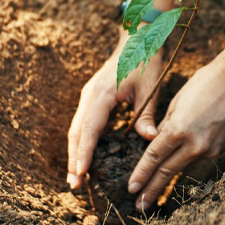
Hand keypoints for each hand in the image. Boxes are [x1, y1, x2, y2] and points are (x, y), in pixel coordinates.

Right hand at [66, 35, 162, 189]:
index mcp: (102, 94)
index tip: (80, 172)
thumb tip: (150, 139)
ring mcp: (88, 97)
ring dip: (76, 152)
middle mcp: (90, 96)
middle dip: (74, 159)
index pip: (89, 129)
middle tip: (74, 185)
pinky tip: (86, 158)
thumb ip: (147, 115)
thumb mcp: (150, 88)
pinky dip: (83, 142)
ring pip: (77, 129)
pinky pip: (84, 123)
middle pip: (76, 132)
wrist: (137, 39)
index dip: (84, 152)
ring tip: (76, 177)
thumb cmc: (145, 61)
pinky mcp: (92, 99)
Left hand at [127, 59, 224, 209]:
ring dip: (167, 179)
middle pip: (167, 171)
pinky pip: (198, 158)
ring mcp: (210, 148)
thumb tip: (157, 142)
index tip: (131, 188)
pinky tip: (178, 166)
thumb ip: (166, 126)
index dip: (141, 174)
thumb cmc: (204, 83)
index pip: (154, 158)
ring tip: (153, 193)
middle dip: (151, 190)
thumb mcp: (177, 102)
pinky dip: (186, 161)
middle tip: (139, 206)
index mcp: (179, 129)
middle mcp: (195, 144)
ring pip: (182, 166)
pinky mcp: (221, 148)